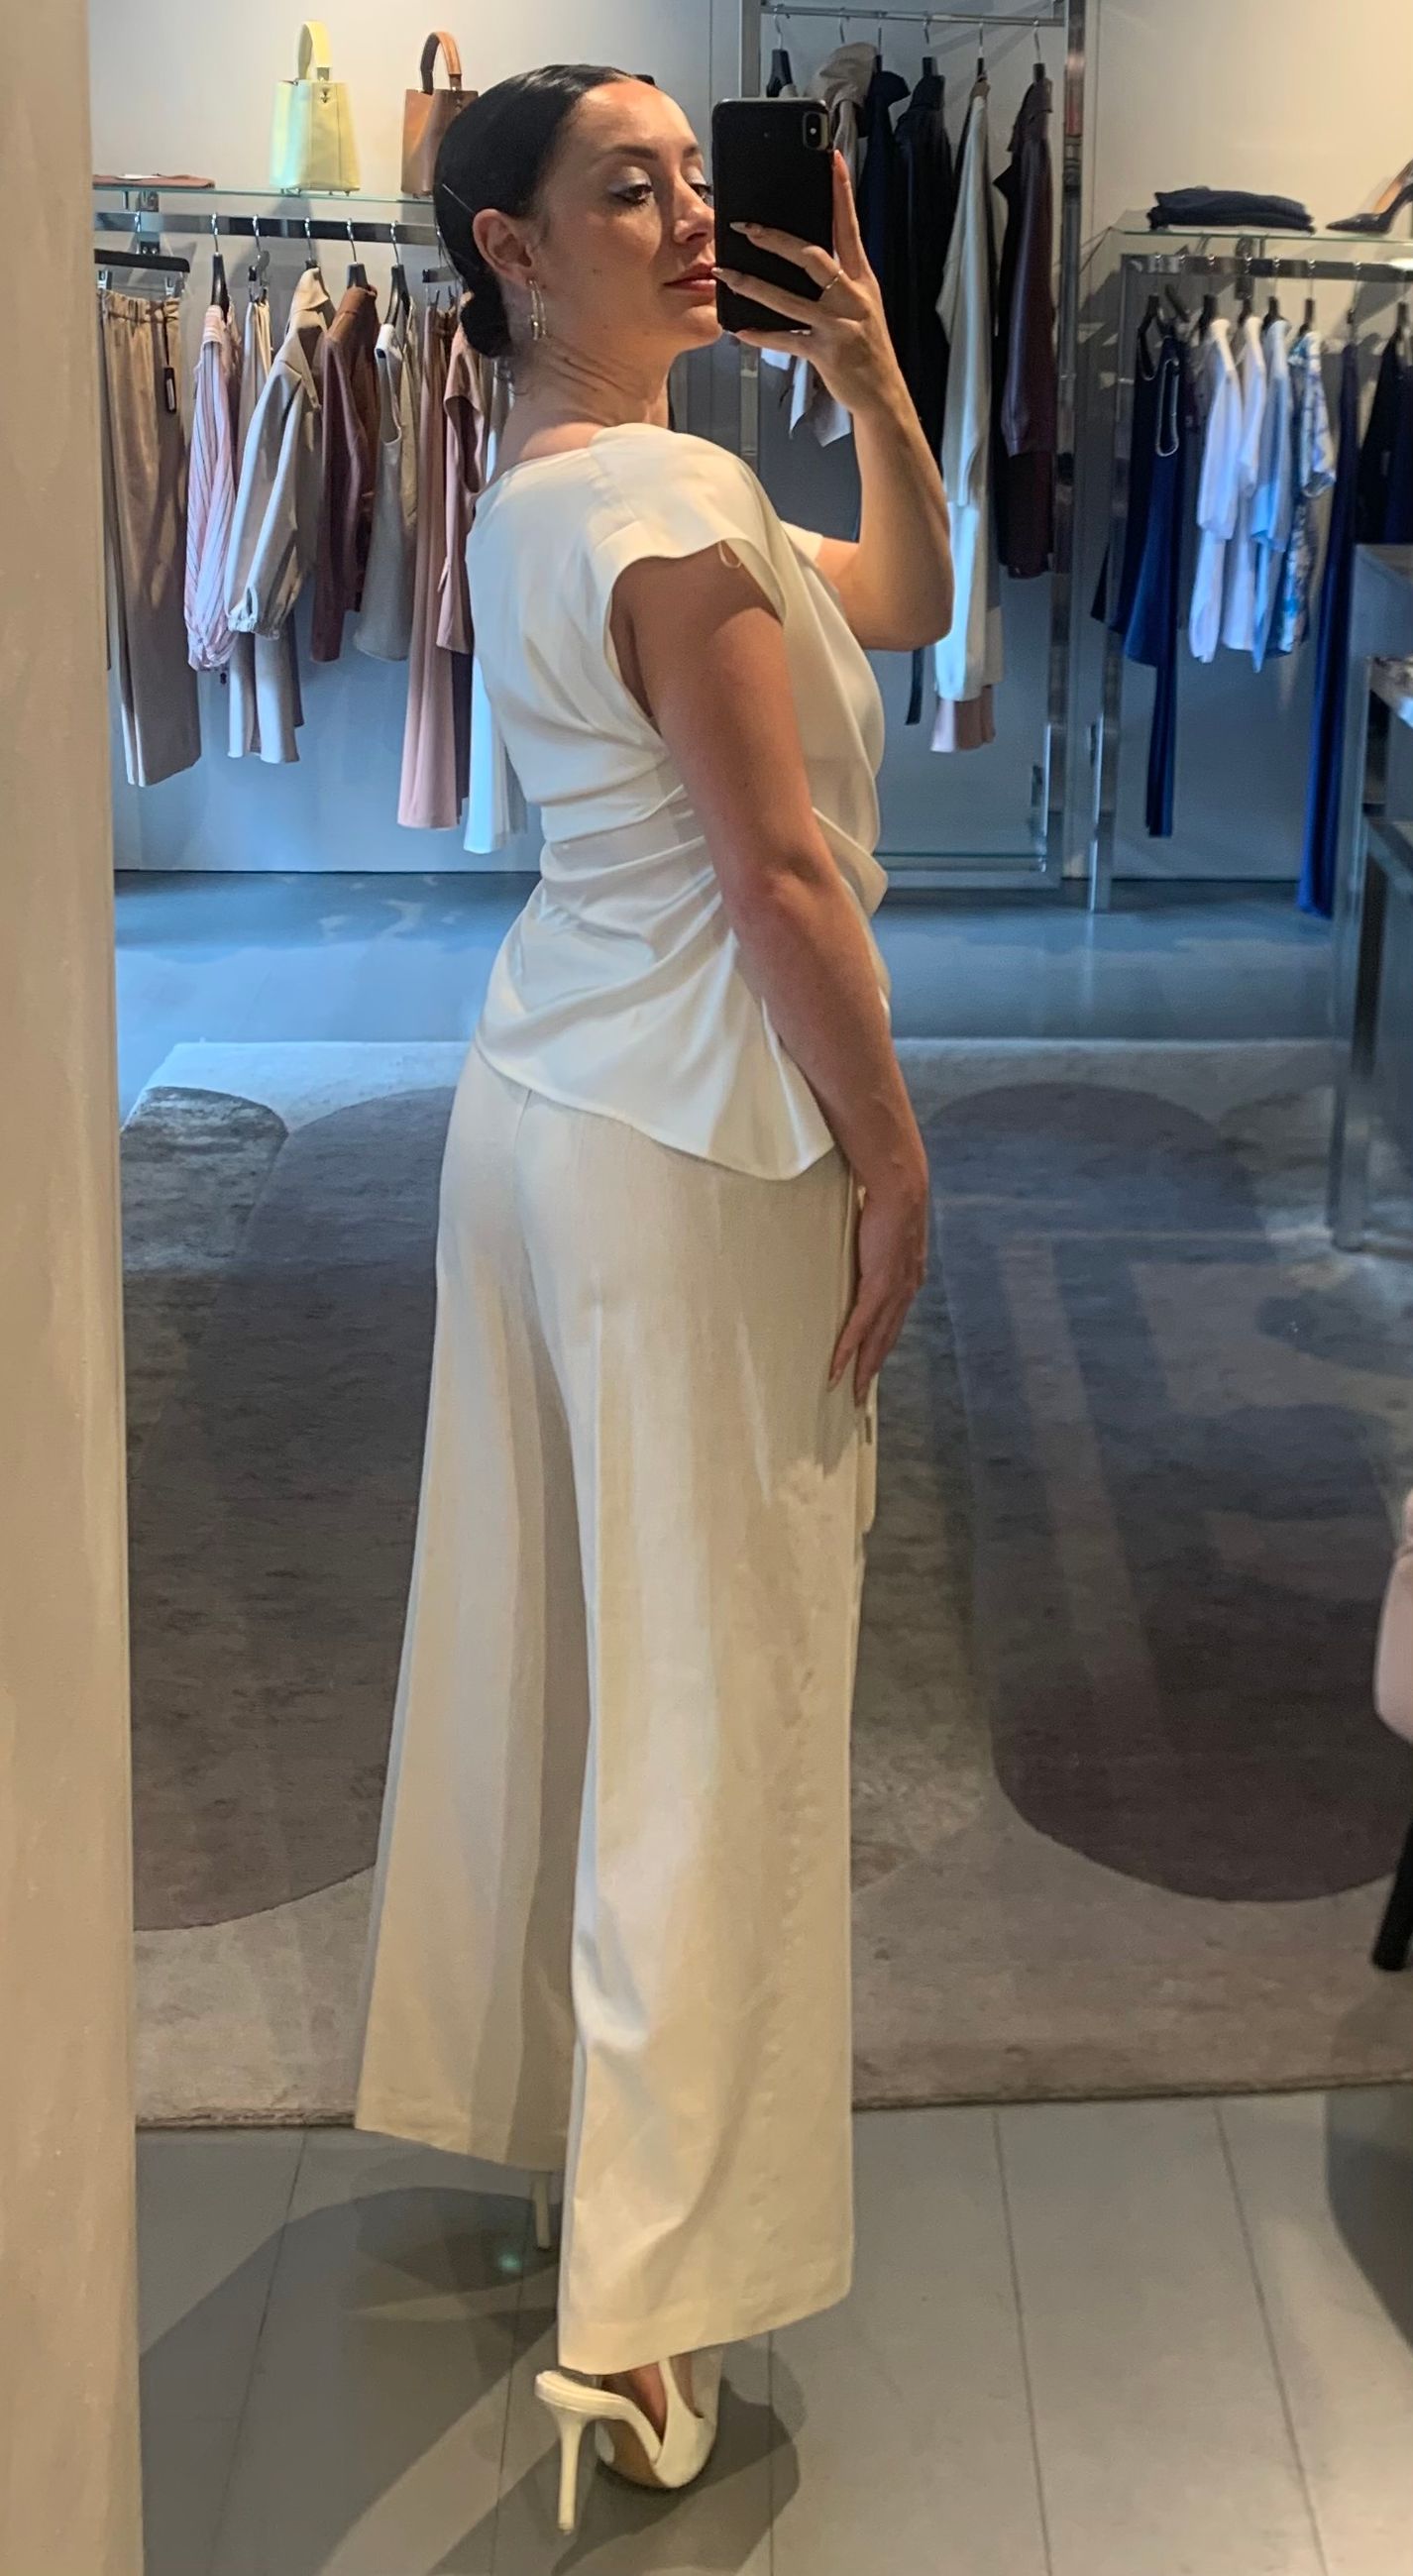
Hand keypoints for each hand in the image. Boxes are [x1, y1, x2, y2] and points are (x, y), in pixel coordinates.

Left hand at [713, 148, 903, 417]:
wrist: (884, 395)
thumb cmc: (867, 348)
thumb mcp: (862, 306)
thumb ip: (839, 280)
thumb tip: (805, 254)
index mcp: (863, 280)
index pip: (849, 227)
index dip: (840, 192)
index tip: (830, 159)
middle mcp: (852, 297)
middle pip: (813, 257)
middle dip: (777, 239)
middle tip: (746, 226)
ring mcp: (839, 326)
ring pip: (790, 299)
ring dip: (753, 285)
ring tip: (726, 273)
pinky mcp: (826, 353)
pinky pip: (786, 340)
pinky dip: (762, 335)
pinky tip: (740, 329)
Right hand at [829, 1151, 929, 1404]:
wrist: (901, 1186)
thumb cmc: (890, 1197)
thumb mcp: (887, 1226)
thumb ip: (878, 1239)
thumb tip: (863, 1238)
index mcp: (909, 1277)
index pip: (894, 1319)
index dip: (882, 1344)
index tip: (871, 1363)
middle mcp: (906, 1289)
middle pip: (887, 1338)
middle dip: (872, 1367)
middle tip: (858, 1394)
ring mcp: (894, 1290)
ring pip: (877, 1340)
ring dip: (862, 1367)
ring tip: (849, 1391)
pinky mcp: (879, 1285)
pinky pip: (861, 1325)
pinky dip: (848, 1348)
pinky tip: (837, 1367)